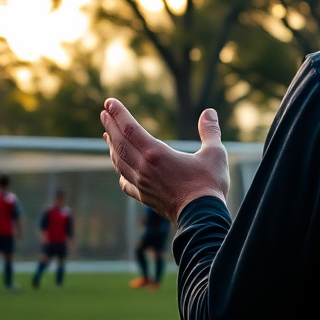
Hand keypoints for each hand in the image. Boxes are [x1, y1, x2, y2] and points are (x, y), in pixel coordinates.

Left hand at [101, 98, 229, 222]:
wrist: (203, 218)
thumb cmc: (209, 184)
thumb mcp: (215, 154)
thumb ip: (210, 131)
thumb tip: (209, 112)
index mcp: (156, 154)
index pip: (130, 128)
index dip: (119, 114)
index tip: (109, 102)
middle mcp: (144, 168)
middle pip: (120, 143)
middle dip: (110, 126)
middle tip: (104, 113)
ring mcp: (142, 184)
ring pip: (119, 161)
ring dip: (112, 146)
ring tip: (107, 135)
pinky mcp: (144, 197)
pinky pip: (125, 182)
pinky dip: (120, 171)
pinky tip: (121, 168)